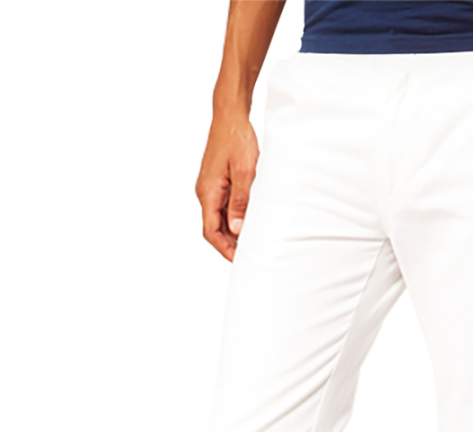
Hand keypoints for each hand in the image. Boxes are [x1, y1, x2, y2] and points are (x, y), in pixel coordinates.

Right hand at [194, 111, 259, 261]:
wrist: (230, 114)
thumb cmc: (237, 138)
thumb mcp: (245, 172)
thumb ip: (240, 202)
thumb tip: (236, 229)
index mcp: (208, 192)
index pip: (210, 231)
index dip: (224, 249)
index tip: (239, 260)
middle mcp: (204, 192)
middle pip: (213, 229)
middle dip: (229, 245)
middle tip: (250, 255)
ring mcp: (209, 187)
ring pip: (218, 219)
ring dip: (232, 232)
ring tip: (251, 241)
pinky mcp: (216, 182)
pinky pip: (221, 207)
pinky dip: (232, 218)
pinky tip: (247, 221)